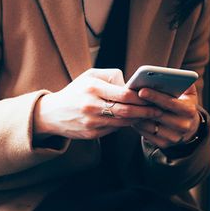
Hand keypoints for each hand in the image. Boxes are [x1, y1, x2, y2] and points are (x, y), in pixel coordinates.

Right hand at [33, 68, 163, 140]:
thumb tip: (131, 84)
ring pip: (123, 122)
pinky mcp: (92, 134)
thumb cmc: (75, 91)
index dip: (140, 96)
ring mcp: (91, 122)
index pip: (123, 94)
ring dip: (138, 119)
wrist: (52, 114)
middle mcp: (91, 106)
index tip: (151, 96)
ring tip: (149, 115)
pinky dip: (126, 124)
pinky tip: (133, 120)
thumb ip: (112, 76)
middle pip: (126, 110)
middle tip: (157, 109)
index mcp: (92, 88)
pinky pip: (115, 129)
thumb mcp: (89, 76)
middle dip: (145, 111)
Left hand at [133, 84, 200, 149]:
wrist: (188, 127)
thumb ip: (184, 83)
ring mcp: (174, 137)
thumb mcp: (189, 94)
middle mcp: (183, 126)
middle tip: (129, 98)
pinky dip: (138, 126)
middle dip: (143, 106)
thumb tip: (176, 74)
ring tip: (127, 106)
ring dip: (138, 116)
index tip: (141, 90)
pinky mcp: (164, 144)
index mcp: (189, 111)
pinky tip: (132, 117)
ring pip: (150, 126)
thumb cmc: (183, 105)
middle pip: (158, 115)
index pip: (170, 103)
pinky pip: (146, 135)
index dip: (155, 96)